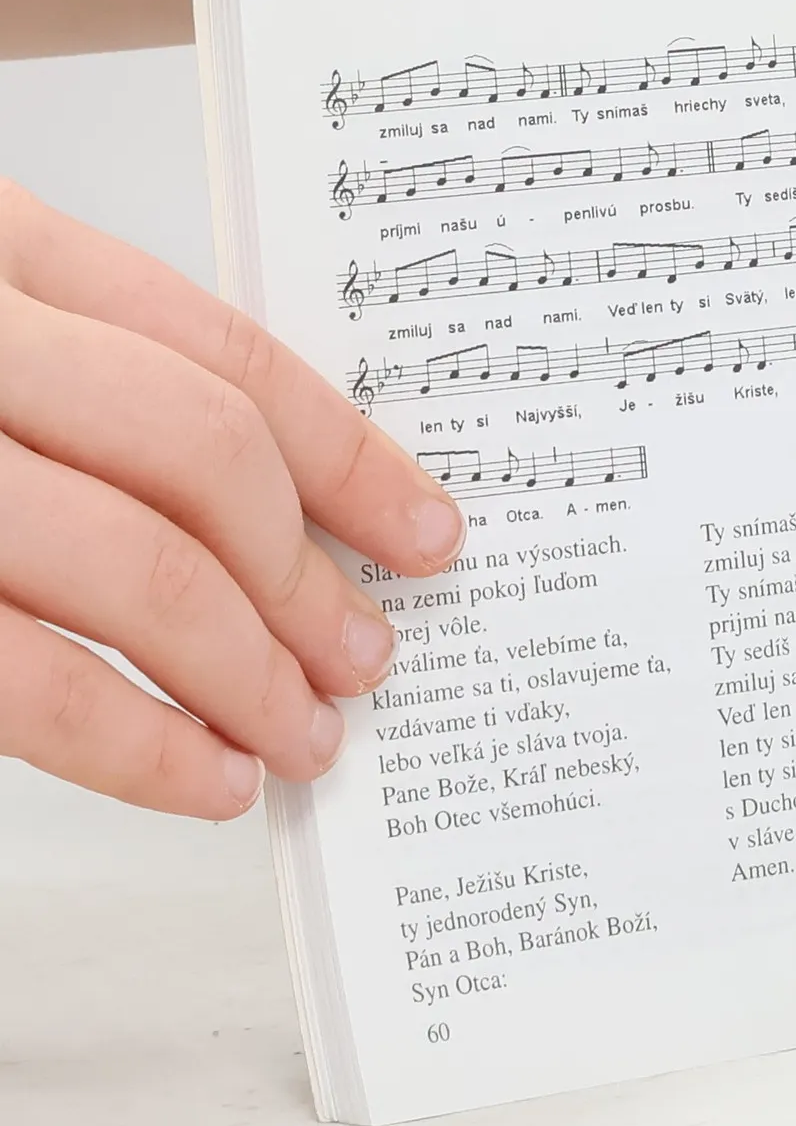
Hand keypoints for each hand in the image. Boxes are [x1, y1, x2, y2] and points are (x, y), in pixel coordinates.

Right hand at [0, 181, 467, 817]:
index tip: (426, 530)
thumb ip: (78, 368)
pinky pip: (20, 682)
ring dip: (247, 668)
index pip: (218, 347)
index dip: (349, 452)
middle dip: (307, 574)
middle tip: (367, 655)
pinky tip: (204, 778)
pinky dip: (136, 743)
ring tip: (307, 736)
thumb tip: (265, 497)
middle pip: (198, 456)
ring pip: (130, 566)